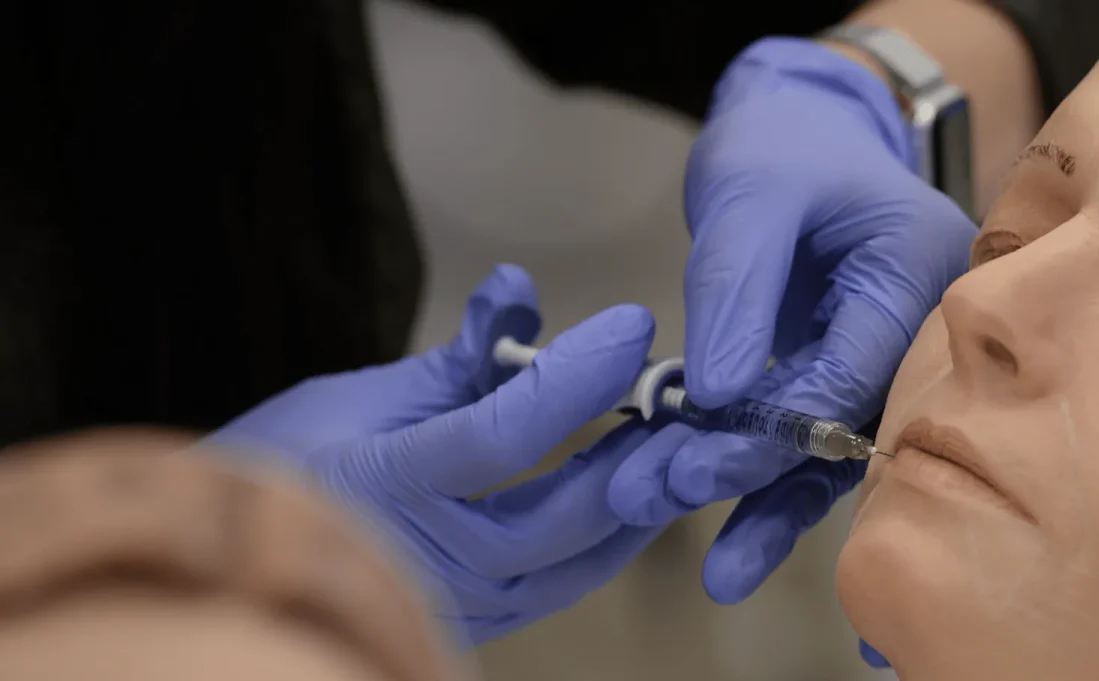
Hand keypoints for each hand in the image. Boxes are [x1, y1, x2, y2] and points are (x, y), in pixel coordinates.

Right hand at [211, 265, 670, 644]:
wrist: (234, 560)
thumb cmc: (289, 465)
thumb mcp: (361, 395)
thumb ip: (460, 353)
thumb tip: (519, 288)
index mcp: (384, 482)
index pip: (505, 434)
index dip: (576, 377)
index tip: (632, 326)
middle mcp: (426, 559)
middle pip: (559, 517)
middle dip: (635, 454)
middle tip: (685, 399)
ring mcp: (455, 606)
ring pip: (575, 565)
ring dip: (638, 502)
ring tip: (680, 444)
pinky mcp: (477, 626)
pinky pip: (562, 587)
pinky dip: (609, 540)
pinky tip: (643, 494)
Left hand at [607, 38, 972, 605]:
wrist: (801, 133)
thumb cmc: (782, 145)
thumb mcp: (747, 192)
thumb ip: (737, 287)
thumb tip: (721, 396)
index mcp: (920, 267)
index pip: (858, 367)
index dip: (780, 421)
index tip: (696, 458)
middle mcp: (922, 329)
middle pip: (848, 424)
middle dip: (756, 470)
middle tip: (664, 493)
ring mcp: (891, 363)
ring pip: (835, 456)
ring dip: (768, 507)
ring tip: (717, 576)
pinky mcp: (850, 385)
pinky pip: (816, 452)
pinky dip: (770, 494)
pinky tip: (730, 556)